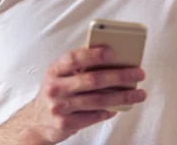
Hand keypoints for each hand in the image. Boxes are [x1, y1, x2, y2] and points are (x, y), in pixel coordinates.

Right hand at [7, 47, 146, 143]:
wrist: (37, 120)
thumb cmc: (57, 91)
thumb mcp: (62, 75)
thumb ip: (81, 67)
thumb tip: (114, 61)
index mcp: (55, 69)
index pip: (75, 58)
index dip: (94, 54)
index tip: (114, 52)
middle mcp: (54, 87)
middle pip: (92, 80)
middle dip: (119, 76)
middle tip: (138, 73)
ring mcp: (59, 107)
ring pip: (97, 100)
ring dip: (122, 97)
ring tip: (139, 94)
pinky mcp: (64, 123)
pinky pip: (93, 116)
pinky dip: (108, 111)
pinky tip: (118, 108)